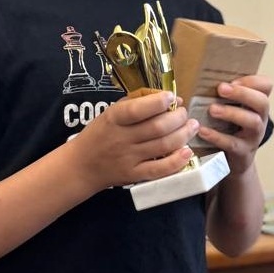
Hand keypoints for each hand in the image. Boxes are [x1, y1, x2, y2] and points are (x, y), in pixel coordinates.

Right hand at [69, 91, 198, 192]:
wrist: (82, 165)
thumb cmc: (100, 133)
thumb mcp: (111, 111)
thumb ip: (137, 101)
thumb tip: (170, 99)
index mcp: (114, 118)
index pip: (138, 110)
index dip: (159, 102)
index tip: (172, 97)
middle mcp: (122, 138)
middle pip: (157, 128)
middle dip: (178, 118)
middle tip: (184, 113)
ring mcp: (129, 159)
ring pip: (163, 146)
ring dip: (183, 134)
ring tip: (191, 126)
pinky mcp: (135, 175)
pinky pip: (159, 170)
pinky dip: (176, 161)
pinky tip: (187, 151)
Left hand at [196, 75, 272, 176]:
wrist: (231, 162)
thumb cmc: (227, 129)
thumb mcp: (230, 110)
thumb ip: (224, 96)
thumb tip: (202, 80)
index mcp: (256, 104)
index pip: (266, 85)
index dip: (252, 81)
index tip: (232, 80)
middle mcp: (260, 118)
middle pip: (262, 102)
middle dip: (242, 93)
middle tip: (221, 89)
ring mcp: (254, 136)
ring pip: (253, 122)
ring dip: (231, 113)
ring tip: (212, 109)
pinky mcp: (243, 152)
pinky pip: (233, 143)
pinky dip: (217, 136)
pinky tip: (203, 130)